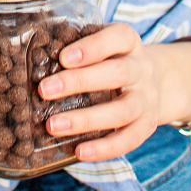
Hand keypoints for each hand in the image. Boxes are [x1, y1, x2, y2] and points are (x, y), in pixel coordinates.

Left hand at [38, 22, 160, 161]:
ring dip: (86, 120)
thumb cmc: (112, 58)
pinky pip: (129, 140)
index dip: (91, 48)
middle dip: (79, 82)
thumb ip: (77, 43)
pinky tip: (79, 152)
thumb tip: (33, 50)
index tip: (63, 57)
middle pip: (117, 73)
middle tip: (44, 90)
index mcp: (129, 41)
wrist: (157, 81)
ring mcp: (147, 98)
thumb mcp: (102, 42)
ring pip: (121, 111)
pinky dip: (104, 148)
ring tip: (53, 125)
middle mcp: (142, 68)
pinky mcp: (148, 125)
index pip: (117, 38)